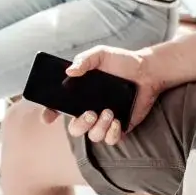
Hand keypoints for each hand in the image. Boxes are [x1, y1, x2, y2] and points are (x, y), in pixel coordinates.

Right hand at [48, 46, 164, 144]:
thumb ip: (84, 60)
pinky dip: (111, 134)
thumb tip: (69, 71)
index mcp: (80, 94)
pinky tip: (117, 121)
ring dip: (99, 128)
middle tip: (91, 113)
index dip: (49, 114)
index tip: (47, 117)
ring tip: (109, 112)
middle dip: (80, 125)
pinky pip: (110, 140)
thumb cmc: (122, 61)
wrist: (148, 70)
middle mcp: (90, 109)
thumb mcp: (101, 54)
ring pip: (93, 136)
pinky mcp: (120, 127)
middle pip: (74, 128)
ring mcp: (104, 120)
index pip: (59, 107)